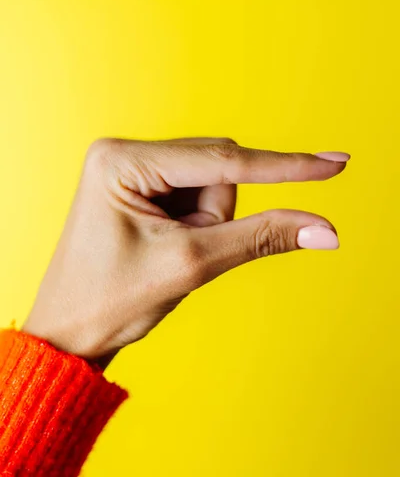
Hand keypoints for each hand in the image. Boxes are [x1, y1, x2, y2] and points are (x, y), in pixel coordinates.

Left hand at [22, 137, 349, 367]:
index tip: (334, 164)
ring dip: (207, 226)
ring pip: (211, 187)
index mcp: (123, 160)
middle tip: (186, 252)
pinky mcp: (144, 188)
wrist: (69, 333)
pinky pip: (197, 199)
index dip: (284, 166)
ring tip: (170, 253)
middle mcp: (126, 153)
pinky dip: (199, 227)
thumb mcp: (189, 265)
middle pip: (216, 171)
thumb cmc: (109, 300)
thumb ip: (260, 238)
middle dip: (217, 218)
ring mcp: (135, 170)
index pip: (222, 160)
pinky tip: (168, 247)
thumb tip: (324, 229)